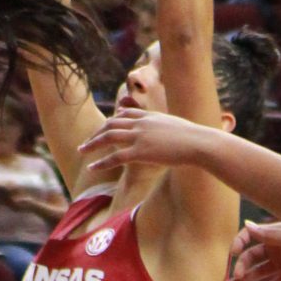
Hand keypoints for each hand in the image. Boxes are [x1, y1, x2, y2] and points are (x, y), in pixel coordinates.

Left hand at [78, 100, 203, 177]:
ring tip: (81, 150)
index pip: (126, 113)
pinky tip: (92, 167)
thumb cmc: (195, 139)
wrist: (199, 143)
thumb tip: (171, 134)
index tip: (106, 126)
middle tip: (86, 142)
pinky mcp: (141, 151)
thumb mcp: (178, 128)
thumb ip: (168, 129)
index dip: (114, 120)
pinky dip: (101, 162)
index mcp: (150, 116)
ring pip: (109, 137)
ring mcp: (140, 136)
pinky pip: (115, 156)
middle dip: (97, 132)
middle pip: (112, 123)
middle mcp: (142, 123)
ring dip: (92, 143)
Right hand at [231, 219, 280, 280]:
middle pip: (251, 257)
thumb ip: (268, 234)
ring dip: (245, 280)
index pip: (249, 236)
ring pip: (259, 272)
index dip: (239, 244)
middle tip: (232, 279)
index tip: (234, 254)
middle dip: (240, 267)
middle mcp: (275, 248)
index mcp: (273, 233)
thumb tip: (246, 225)